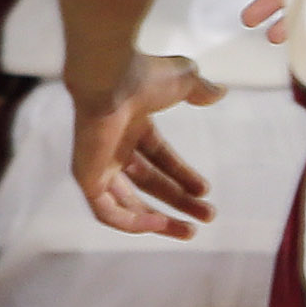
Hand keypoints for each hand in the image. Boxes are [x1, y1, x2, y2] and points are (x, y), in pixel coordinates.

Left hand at [71, 53, 220, 239]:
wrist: (109, 77)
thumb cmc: (142, 75)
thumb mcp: (183, 80)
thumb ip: (199, 89)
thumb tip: (219, 92)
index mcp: (132, 124)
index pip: (160, 158)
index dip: (183, 176)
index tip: (206, 190)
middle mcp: (114, 146)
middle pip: (149, 183)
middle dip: (178, 201)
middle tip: (207, 216)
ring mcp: (98, 163)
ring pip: (128, 203)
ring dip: (158, 220)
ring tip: (189, 231)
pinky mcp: (86, 178)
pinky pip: (107, 212)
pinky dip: (132, 222)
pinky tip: (159, 224)